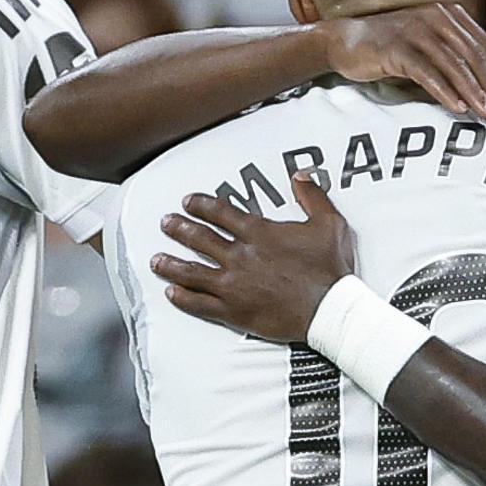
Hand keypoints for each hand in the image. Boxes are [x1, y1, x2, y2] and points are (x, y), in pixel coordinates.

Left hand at [151, 170, 355, 342]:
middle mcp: (240, 256)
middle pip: (200, 238)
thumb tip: (300, 174)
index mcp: (259, 233)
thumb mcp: (329, 223)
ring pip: (192, 271)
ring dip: (171, 264)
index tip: (188, 202)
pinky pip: (200, 304)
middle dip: (179, 229)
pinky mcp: (234, 311)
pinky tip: (170, 292)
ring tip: (155, 260)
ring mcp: (234, 285)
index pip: (221, 213)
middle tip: (165, 224)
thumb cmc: (330, 269)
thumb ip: (312, 196)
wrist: (330, 310)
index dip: (201, 205)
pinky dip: (182, 298)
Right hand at [319, 3, 485, 122]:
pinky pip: (427, 73)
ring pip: (454, 65)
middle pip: (475, 54)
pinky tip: (457, 109)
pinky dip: (445, 92)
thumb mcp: (429, 45)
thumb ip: (456, 56)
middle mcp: (436, 17)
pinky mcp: (396, 48)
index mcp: (450, 14)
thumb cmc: (392, 48)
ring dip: (474, 93)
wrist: (346, 41)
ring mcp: (416, 30)